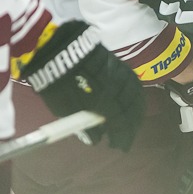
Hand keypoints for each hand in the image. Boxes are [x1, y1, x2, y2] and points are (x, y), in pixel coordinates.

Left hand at [19, 20, 144, 150]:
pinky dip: (134, 97)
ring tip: (130, 123)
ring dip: (135, 111)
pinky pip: (134, 84)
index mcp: (103, 97)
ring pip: (136, 95)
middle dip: (131, 125)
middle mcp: (118, 85)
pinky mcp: (121, 64)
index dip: (122, 135)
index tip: (119, 146)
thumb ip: (84, 123)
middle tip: (125, 138)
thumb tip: (96, 138)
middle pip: (132, 108)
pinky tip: (131, 104)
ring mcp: (121, 72)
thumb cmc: (57, 81)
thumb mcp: (64, 107)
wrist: (55, 47)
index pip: (120, 120)